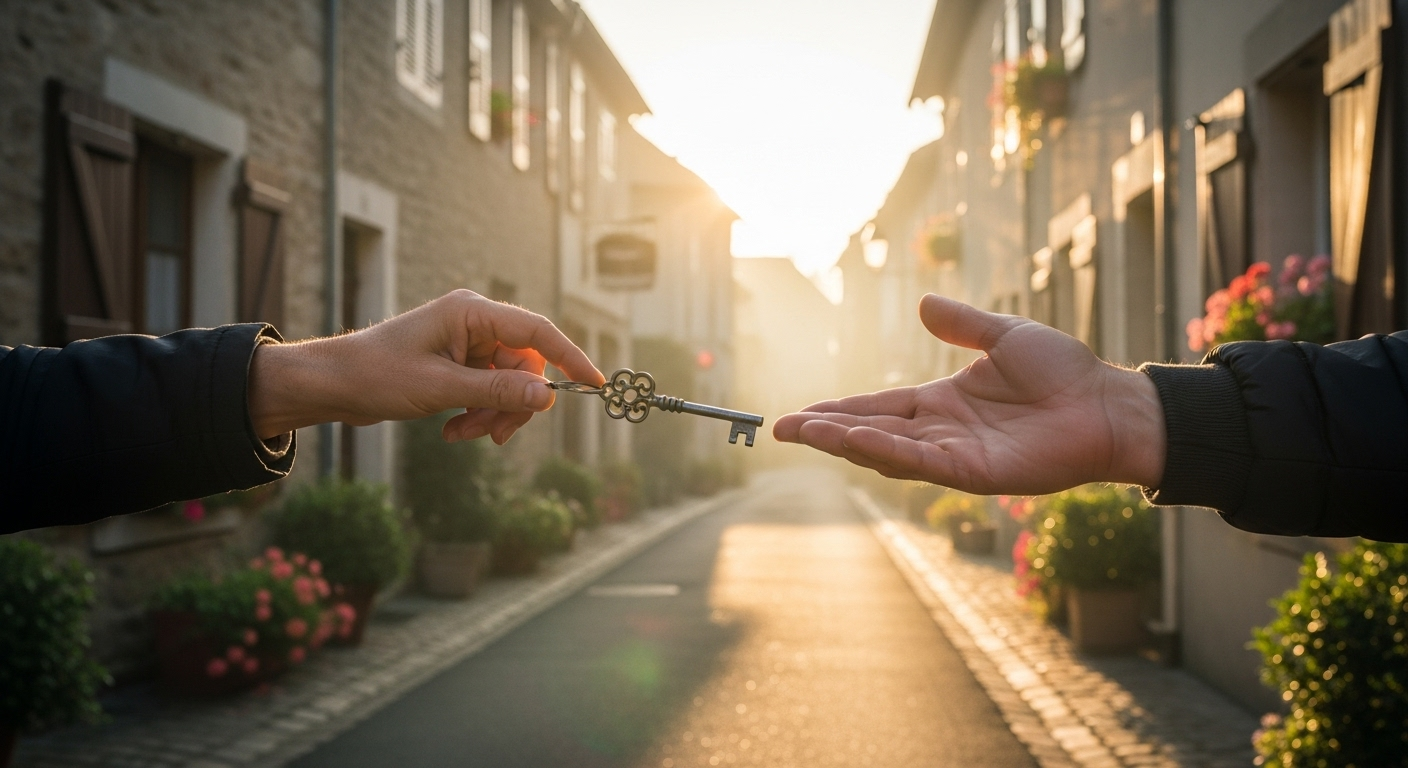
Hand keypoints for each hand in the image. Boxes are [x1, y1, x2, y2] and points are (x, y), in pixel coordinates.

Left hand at [248, 290, 603, 444]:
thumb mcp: (442, 388)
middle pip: (525, 366)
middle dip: (513, 404)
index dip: (570, 357)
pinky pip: (487, 391)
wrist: (333, 385)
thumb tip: (547, 396)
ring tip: (463, 434)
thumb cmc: (378, 374)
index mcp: (471, 312)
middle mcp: (474, 322)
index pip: (537, 332)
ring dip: (493, 414)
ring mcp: (466, 344)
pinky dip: (477, 414)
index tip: (596, 384)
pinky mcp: (457, 364)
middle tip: (496, 435)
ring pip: (508, 384)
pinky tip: (453, 430)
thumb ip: (498, 390)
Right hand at [773, 294, 1166, 493]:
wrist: (1110, 404)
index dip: (838, 410)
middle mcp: (942, 433)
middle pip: (872, 432)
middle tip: (782, 430)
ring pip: (888, 451)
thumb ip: (963, 324)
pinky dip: (888, 453)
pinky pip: (923, 463)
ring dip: (846, 442)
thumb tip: (925, 302)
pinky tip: (857, 441)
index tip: (800, 413)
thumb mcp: (1005, 336)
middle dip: (826, 432)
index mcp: (943, 403)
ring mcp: (956, 455)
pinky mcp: (976, 473)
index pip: (878, 407)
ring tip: (807, 433)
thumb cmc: (1066, 373)